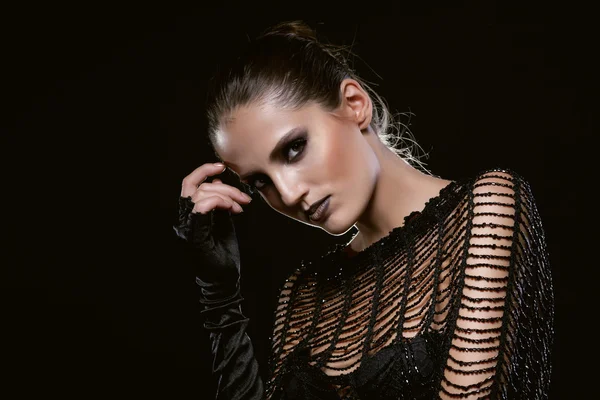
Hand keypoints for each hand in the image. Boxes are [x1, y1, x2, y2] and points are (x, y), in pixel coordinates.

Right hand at [173, 163, 252, 298]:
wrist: (226, 279)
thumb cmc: (224, 254)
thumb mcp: (224, 223)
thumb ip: (220, 204)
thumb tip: (220, 184)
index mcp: (192, 215)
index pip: (190, 185)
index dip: (204, 171)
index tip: (222, 167)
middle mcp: (186, 220)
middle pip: (198, 187)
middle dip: (225, 188)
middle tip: (243, 198)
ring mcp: (188, 228)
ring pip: (200, 196)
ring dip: (225, 196)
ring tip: (239, 207)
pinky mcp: (195, 237)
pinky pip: (200, 210)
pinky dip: (217, 203)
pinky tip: (231, 209)